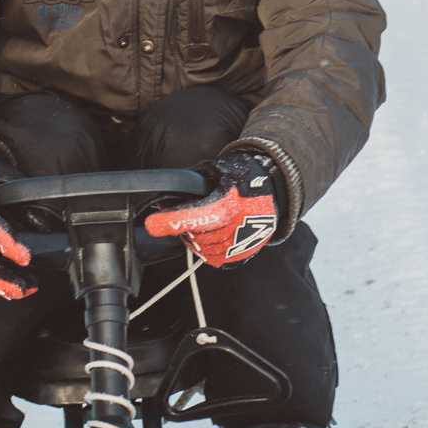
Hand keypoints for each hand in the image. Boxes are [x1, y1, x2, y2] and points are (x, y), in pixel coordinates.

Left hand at [143, 149, 277, 266]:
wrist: (273, 186)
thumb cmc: (242, 175)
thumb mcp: (218, 169)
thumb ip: (194, 184)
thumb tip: (168, 198)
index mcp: (233, 200)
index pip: (199, 214)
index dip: (175, 219)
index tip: (154, 224)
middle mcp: (241, 223)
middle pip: (199, 234)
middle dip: (185, 226)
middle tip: (182, 216)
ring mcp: (245, 241)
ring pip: (205, 249)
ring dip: (195, 238)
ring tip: (200, 223)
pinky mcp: (246, 253)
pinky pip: (216, 259)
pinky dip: (207, 249)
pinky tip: (209, 235)